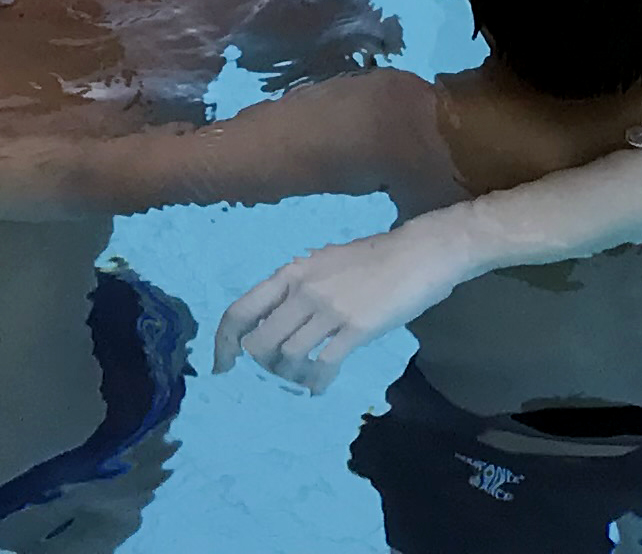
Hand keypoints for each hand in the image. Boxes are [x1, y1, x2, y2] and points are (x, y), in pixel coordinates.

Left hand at [215, 226, 466, 389]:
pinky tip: (319, 386)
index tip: (222, 366)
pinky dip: (316, 381)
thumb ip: (299, 286)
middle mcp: (303, 290)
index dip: (224, 343)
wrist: (418, 253)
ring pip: (287, 357)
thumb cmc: (374, 256)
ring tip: (302, 378)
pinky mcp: (355, 328)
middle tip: (276, 373)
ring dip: (290, 375)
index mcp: (291, 271)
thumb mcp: (324, 262)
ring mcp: (328, 309)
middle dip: (262, 364)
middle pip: (259, 342)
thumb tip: (277, 315)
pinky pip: (323, 365)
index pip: (241, 311)